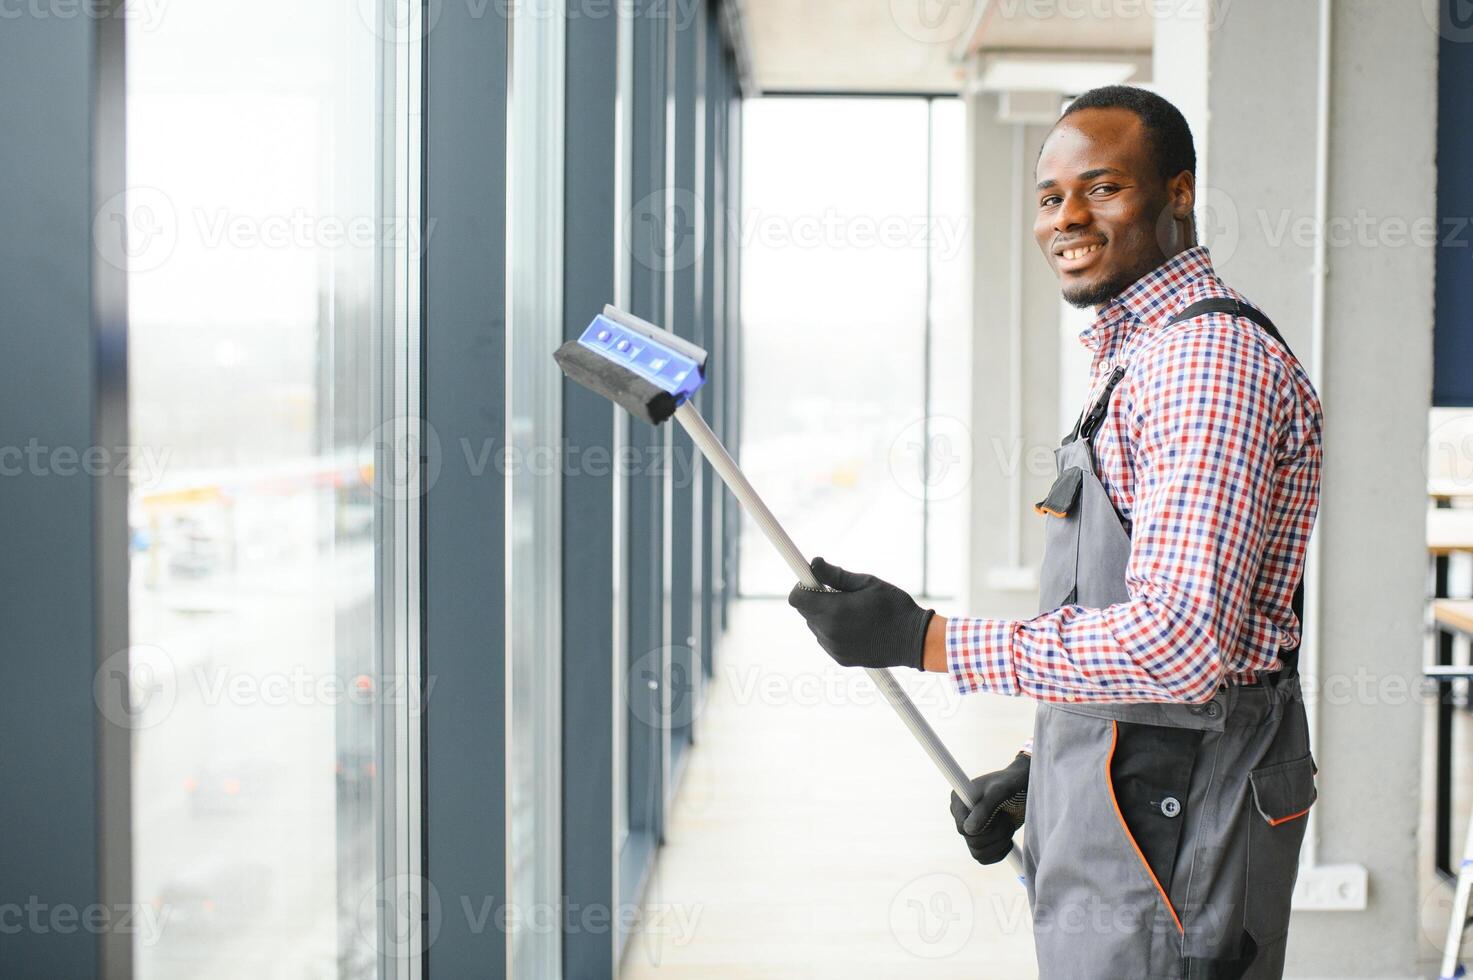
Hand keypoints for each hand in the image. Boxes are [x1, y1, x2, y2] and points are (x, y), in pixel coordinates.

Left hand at [786, 558, 934, 670]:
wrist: (914, 640)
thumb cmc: (894, 606)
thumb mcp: (867, 583)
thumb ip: (836, 575)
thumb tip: (814, 563)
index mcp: (835, 610)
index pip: (797, 599)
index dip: (802, 587)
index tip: (813, 582)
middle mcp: (830, 632)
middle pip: (805, 612)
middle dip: (815, 600)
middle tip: (838, 594)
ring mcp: (834, 648)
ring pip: (815, 626)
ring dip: (824, 616)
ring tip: (851, 611)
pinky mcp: (840, 658)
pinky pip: (825, 640)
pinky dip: (832, 631)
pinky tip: (854, 626)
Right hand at [949, 752, 1029, 864]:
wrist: (1023, 786)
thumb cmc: (1013, 783)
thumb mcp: (1001, 790)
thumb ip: (985, 807)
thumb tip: (968, 830)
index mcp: (958, 800)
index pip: (963, 828)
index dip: (984, 828)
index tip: (998, 814)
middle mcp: (961, 815)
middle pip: (972, 843)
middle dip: (997, 834)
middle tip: (1008, 819)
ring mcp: (970, 829)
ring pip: (978, 853)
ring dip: (1000, 843)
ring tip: (1009, 826)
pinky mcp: (980, 840)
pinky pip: (984, 858)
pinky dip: (999, 852)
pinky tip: (1008, 838)